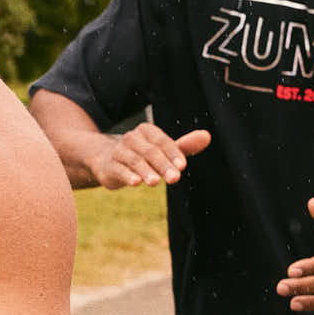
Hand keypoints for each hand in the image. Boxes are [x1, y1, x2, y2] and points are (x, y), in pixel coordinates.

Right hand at [88, 123, 210, 189]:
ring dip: (146, 171)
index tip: (182, 166)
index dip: (173, 153)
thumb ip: (184, 146)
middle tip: (175, 178)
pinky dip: (127, 176)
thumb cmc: (142, 155)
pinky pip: (119, 170)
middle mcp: (131, 138)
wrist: (107, 161)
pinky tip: (135, 183)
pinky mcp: (109, 166)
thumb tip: (207, 136)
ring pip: (135, 161)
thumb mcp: (163, 150)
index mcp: (146, 131)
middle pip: (150, 151)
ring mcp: (118, 151)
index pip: (162, 142)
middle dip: (163, 165)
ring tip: (155, 182)